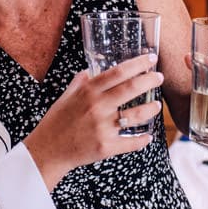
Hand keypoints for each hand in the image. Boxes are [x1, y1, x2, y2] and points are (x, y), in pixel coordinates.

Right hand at [24, 54, 162, 189]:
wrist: (48, 150)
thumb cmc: (56, 122)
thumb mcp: (65, 96)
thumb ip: (80, 82)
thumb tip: (91, 71)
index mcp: (88, 91)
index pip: (118, 72)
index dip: (138, 63)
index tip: (151, 58)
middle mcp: (97, 107)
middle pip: (131, 89)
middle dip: (150, 80)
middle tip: (159, 77)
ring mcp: (102, 127)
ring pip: (136, 115)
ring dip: (151, 109)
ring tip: (157, 105)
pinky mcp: (106, 146)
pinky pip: (131, 142)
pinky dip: (142, 140)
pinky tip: (147, 136)